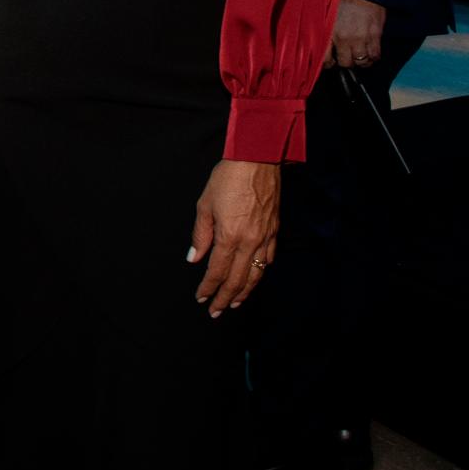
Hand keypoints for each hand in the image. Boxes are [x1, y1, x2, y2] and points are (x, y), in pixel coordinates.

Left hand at [187, 159, 279, 315]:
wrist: (257, 159)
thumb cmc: (228, 178)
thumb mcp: (205, 204)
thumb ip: (200, 235)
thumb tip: (194, 259)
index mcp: (230, 236)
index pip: (217, 271)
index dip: (208, 287)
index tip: (201, 298)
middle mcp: (250, 241)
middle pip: (238, 279)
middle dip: (225, 297)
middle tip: (216, 311)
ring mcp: (265, 237)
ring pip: (256, 273)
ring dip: (245, 291)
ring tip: (235, 302)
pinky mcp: (274, 230)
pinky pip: (269, 258)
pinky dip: (260, 272)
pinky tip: (254, 277)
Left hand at [324, 0, 386, 70]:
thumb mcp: (325, 13)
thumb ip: (322, 29)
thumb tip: (317, 41)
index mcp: (329, 32)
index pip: (325, 59)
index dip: (329, 64)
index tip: (331, 62)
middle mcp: (344, 38)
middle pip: (345, 63)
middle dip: (345, 62)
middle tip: (346, 57)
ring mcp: (361, 38)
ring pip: (361, 62)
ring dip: (360, 62)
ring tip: (359, 56)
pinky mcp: (375, 35)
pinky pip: (375, 55)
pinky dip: (373, 57)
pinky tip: (370, 53)